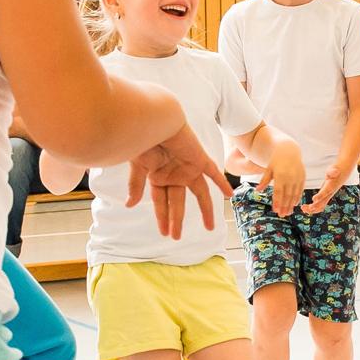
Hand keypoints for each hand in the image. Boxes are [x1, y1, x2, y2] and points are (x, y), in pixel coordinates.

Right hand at [124, 124, 232, 240]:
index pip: (161, 202)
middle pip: (177, 202)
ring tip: (210, 228)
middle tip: (176, 238)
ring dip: (205, 210)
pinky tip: (230, 195)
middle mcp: (174, 174)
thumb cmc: (142, 140)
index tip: (164, 233)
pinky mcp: (199, 159)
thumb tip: (129, 205)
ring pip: (199, 194)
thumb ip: (136, 185)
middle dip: (177, 220)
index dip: (162, 217)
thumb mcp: (138, 166)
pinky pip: (214, 173)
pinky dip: (222, 183)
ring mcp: (187, 168)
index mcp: (158, 176)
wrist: (155, 121)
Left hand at [261, 145, 306, 218]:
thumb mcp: (269, 169)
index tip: (275, 210)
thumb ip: (264, 180)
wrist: (289, 151)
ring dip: (291, 204)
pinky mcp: (302, 177)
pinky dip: (297, 198)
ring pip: (294, 194)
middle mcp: (290, 178)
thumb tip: (257, 190)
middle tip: (282, 215)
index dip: (277, 202)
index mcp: (280, 176)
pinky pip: (300, 190)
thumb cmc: (276, 161)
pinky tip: (294, 204)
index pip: (278, 192)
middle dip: (284, 206)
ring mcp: (297, 178)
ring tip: (287, 213)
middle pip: (287, 195)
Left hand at [306, 163, 351, 213]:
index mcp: (331, 186)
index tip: (313, 199)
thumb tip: (334, 172)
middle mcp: (329, 194)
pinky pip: (319, 206)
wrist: (342, 174)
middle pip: (323, 203)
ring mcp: (327, 197)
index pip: (326, 192)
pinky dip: (312, 208)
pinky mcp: (324, 197)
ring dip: (311, 209)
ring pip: (320, 207)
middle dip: (313, 206)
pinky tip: (304, 208)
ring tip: (302, 208)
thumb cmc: (336, 170)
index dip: (320, 196)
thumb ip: (333, 171)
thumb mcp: (334, 169)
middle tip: (303, 207)